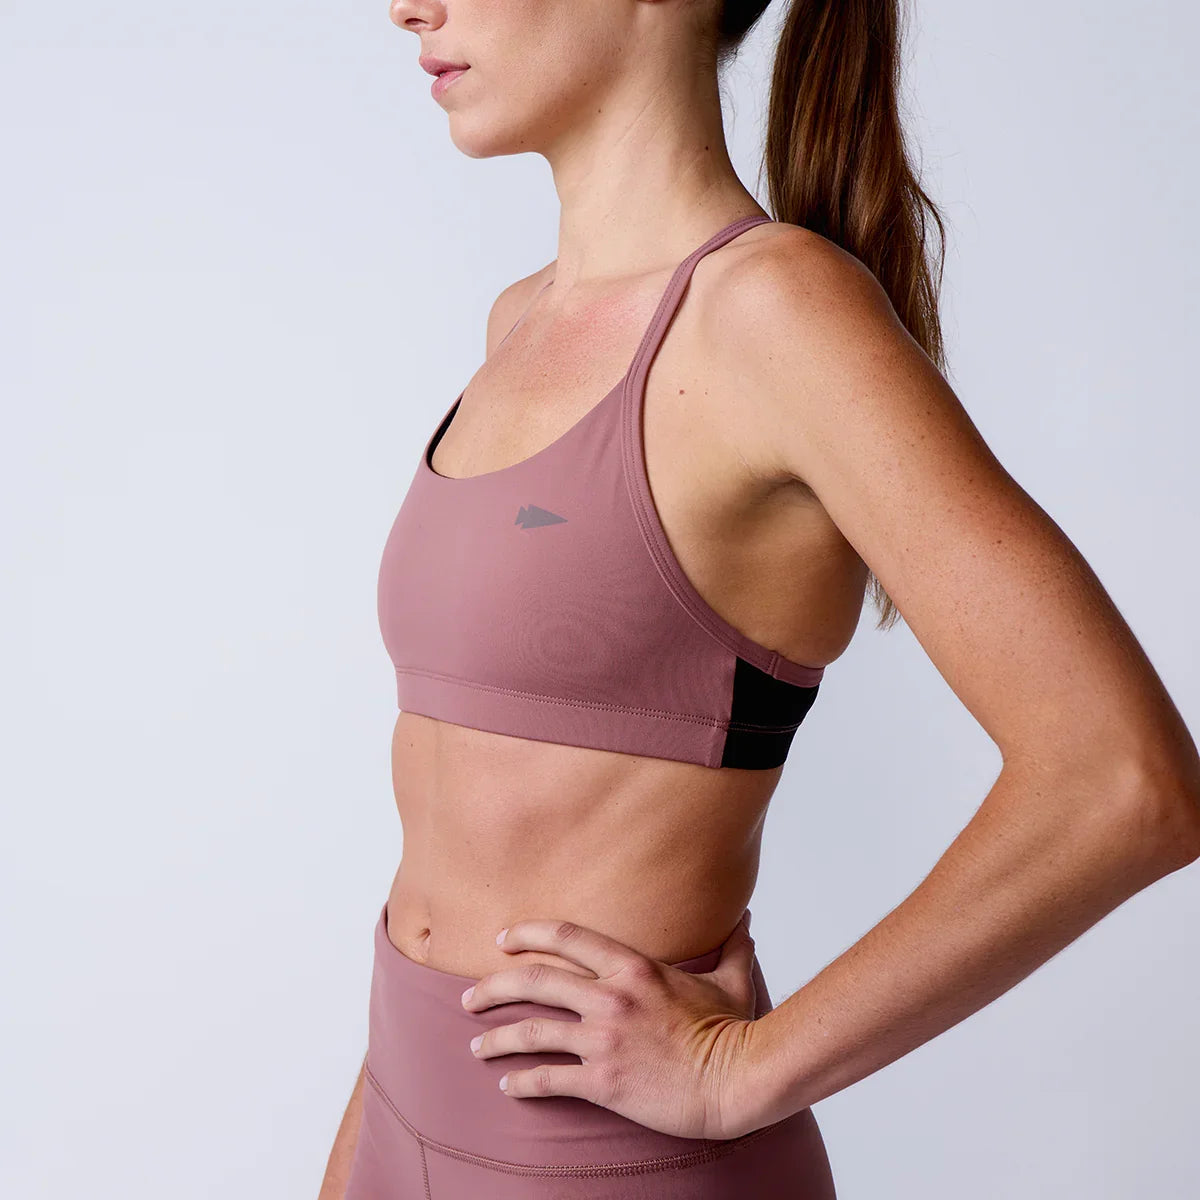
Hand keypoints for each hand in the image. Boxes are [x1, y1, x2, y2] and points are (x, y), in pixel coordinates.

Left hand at [461, 911, 767, 1139]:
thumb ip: (731, 945)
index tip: (502, 940)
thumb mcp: (731, 980)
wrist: (736, 1081)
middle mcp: (611, 997)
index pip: (566, 937)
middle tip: (469, 996)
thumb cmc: (733, 1031)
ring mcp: (604, 1040)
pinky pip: (549, 1079)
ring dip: (497, 1037)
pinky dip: (522, 1081)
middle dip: (493, 986)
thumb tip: (745, 918)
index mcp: (633, 967)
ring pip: (531, 1031)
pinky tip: (508, 1084)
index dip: (527, 934)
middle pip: (534, 980)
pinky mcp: (604, 1081)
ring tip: (475, 1044)